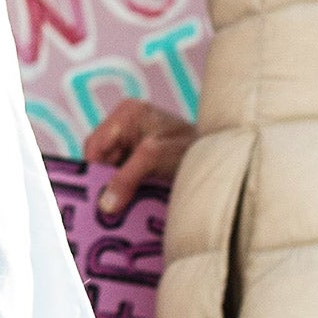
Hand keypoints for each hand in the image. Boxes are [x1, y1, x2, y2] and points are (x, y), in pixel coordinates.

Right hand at [83, 101, 194, 217]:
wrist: (222, 158)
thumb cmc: (193, 149)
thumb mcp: (156, 159)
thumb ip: (127, 178)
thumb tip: (105, 205)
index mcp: (127, 113)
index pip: (95, 145)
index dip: (94, 170)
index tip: (96, 195)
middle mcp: (126, 124)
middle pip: (100, 157)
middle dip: (105, 180)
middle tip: (108, 204)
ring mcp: (133, 140)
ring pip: (109, 168)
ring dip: (116, 187)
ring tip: (122, 203)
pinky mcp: (139, 156)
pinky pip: (121, 174)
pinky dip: (125, 188)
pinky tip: (132, 197)